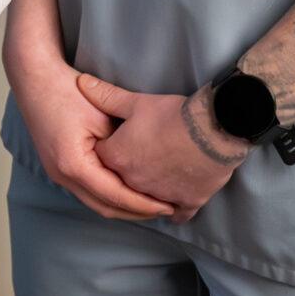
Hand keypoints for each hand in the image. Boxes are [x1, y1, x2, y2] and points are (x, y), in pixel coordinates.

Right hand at [12, 60, 174, 222]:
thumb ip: (120, 146)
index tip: (167, 206)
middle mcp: (62, 176)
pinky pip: (87, 191)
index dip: (143, 204)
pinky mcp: (58, 168)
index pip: (115, 196)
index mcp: (73, 165)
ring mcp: (57, 174)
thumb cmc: (66, 91)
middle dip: (136, 212)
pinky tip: (127, 190)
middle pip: (104, 207)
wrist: (34, 77)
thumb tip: (141, 167)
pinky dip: (109, 196)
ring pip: (95, 202)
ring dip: (123, 206)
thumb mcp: (101, 116)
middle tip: (165, 210)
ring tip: (150, 204)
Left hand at [74, 73, 246, 222]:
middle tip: (137, 156)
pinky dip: (175, 207)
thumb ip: (106, 95)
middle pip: (121, 181)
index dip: (107, 147)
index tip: (116, 140)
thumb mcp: (136, 102)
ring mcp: (161, 196)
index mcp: (118, 159)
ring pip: (147, 200)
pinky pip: (177, 213)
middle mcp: (135, 183)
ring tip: (155, 175)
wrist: (213, 130)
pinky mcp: (187, 202)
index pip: (100, 158)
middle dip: (125, 171)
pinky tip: (175, 201)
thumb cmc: (173, 115)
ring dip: (148, 192)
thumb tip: (81, 82)